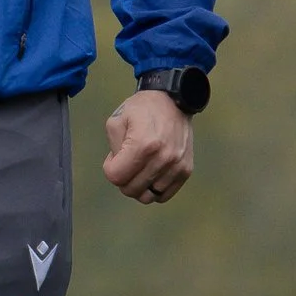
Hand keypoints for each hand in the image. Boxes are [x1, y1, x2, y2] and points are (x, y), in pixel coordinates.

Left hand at [102, 88, 193, 204]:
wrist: (174, 100)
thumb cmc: (142, 109)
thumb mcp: (116, 121)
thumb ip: (114, 150)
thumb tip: (120, 172)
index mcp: (142, 145)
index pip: (116, 177)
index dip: (110, 168)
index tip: (115, 155)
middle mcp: (162, 158)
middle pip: (131, 190)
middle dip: (123, 179)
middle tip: (127, 161)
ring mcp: (176, 166)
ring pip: (147, 196)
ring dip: (139, 184)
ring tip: (141, 166)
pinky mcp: (186, 170)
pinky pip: (164, 195)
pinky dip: (154, 189)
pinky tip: (151, 174)